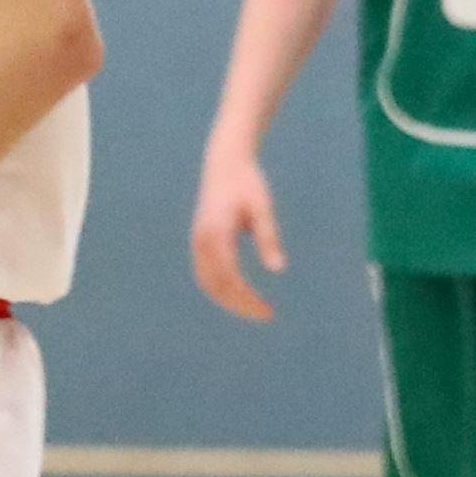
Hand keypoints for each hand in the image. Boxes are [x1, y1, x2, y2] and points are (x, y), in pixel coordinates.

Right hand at [189, 146, 284, 321]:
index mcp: (216, 234)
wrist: (224, 162)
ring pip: (208, 283)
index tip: (268, 311)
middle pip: (216, 286)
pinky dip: (221, 289)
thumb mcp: (263, 208)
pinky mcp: (199, 241)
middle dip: (240, 305)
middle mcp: (202, 241)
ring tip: (253, 308)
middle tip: (266, 314)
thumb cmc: (248, 183)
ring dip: (229, 300)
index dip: (247, 299)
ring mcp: (197, 242)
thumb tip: (278, 270)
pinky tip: (240, 294)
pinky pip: (205, 274)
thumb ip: (268, 238)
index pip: (230, 278)